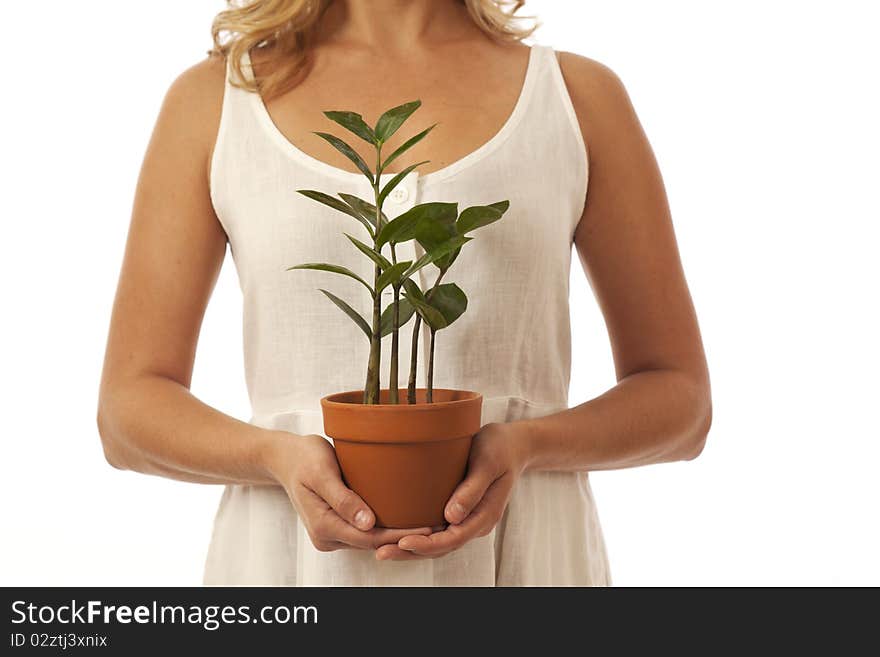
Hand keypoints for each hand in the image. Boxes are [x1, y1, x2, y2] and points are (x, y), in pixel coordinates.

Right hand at [266, 432, 432, 552]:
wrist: (286, 457)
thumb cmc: (305, 458)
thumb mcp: (322, 472)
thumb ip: (343, 499)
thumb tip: (367, 523)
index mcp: (324, 526)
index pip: (370, 538)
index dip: (400, 535)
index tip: (427, 527)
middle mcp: (327, 536)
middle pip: (372, 543)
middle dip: (404, 538)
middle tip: (438, 527)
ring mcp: (332, 534)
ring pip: (370, 539)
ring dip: (396, 534)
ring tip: (429, 523)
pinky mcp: (337, 526)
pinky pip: (365, 531)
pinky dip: (385, 526)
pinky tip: (406, 516)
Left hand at [375, 421, 530, 560]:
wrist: (513, 444)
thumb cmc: (500, 448)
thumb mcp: (488, 462)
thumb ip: (471, 489)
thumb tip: (451, 517)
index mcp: (485, 515)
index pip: (453, 539)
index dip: (427, 544)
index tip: (402, 542)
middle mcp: (475, 522)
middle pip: (441, 547)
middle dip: (411, 552)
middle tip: (381, 552)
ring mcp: (467, 518)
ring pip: (438, 542)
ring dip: (411, 548)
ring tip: (382, 548)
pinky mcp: (458, 511)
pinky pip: (438, 530)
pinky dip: (418, 535)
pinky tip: (396, 533)